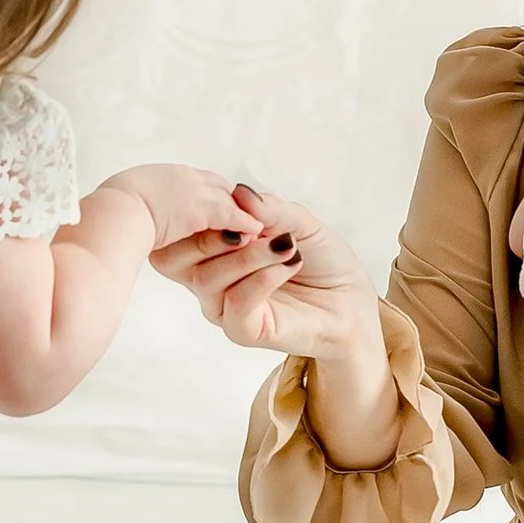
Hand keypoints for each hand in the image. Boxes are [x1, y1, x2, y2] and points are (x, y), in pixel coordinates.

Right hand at [99, 166, 263, 252]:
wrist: (111, 215)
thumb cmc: (106, 217)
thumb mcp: (119, 208)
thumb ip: (133, 209)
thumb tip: (127, 219)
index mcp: (160, 176)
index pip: (195, 181)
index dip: (209, 193)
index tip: (217, 206)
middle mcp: (179, 177)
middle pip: (216, 184)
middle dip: (231, 199)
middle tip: (247, 215)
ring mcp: (192, 190)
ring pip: (227, 197)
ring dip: (243, 212)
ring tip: (257, 227)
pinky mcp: (202, 209)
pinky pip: (232, 215)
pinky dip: (245, 223)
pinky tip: (255, 233)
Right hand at [151, 181, 372, 359]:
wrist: (350, 301)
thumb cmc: (320, 260)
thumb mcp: (297, 221)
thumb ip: (268, 209)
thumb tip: (239, 192)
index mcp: (212, 250)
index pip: (176, 233)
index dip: (195, 211)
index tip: (231, 197)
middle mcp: (209, 279)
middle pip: (173, 259)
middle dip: (209, 233)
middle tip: (251, 224)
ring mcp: (223, 307)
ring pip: (208, 279)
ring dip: (248, 255)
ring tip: (287, 245)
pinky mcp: (244, 330)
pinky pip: (236, 302)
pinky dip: (262, 277)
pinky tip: (288, 264)